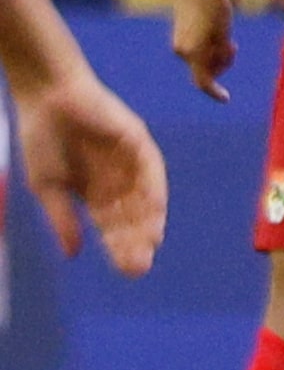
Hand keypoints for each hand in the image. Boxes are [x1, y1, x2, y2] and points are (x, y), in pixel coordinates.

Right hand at [16, 72, 167, 274]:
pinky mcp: (137, 140)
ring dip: (148, 221)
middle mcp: (117, 178)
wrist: (47, 99)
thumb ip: (63, 218)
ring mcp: (129, 159)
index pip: (112, 224)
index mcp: (95, 191)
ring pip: (144, 196)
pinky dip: (153, 190)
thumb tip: (74, 253)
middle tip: (139, 267)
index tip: (128, 271)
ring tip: (149, 245)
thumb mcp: (48, 186)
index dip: (119, 246)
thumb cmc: (43, 139)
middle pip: (131, 215)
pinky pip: (150, 169)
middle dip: (135, 241)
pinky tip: (153, 211)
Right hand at [170, 0, 235, 102]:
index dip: (215, 92)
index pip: (203, 82)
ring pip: (200, 60)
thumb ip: (221, 53)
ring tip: (228, 38)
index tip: (226, 99)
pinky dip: (208, 47)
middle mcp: (181, 51)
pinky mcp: (178, 36)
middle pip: (205, 70)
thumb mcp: (224, 31)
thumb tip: (218, 67)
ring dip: (216, 54)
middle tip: (233, 45)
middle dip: (222, 63)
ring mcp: (178, 43)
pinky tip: (217, 33)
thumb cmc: (215, 6)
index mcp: (193, 52)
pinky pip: (195, 50)